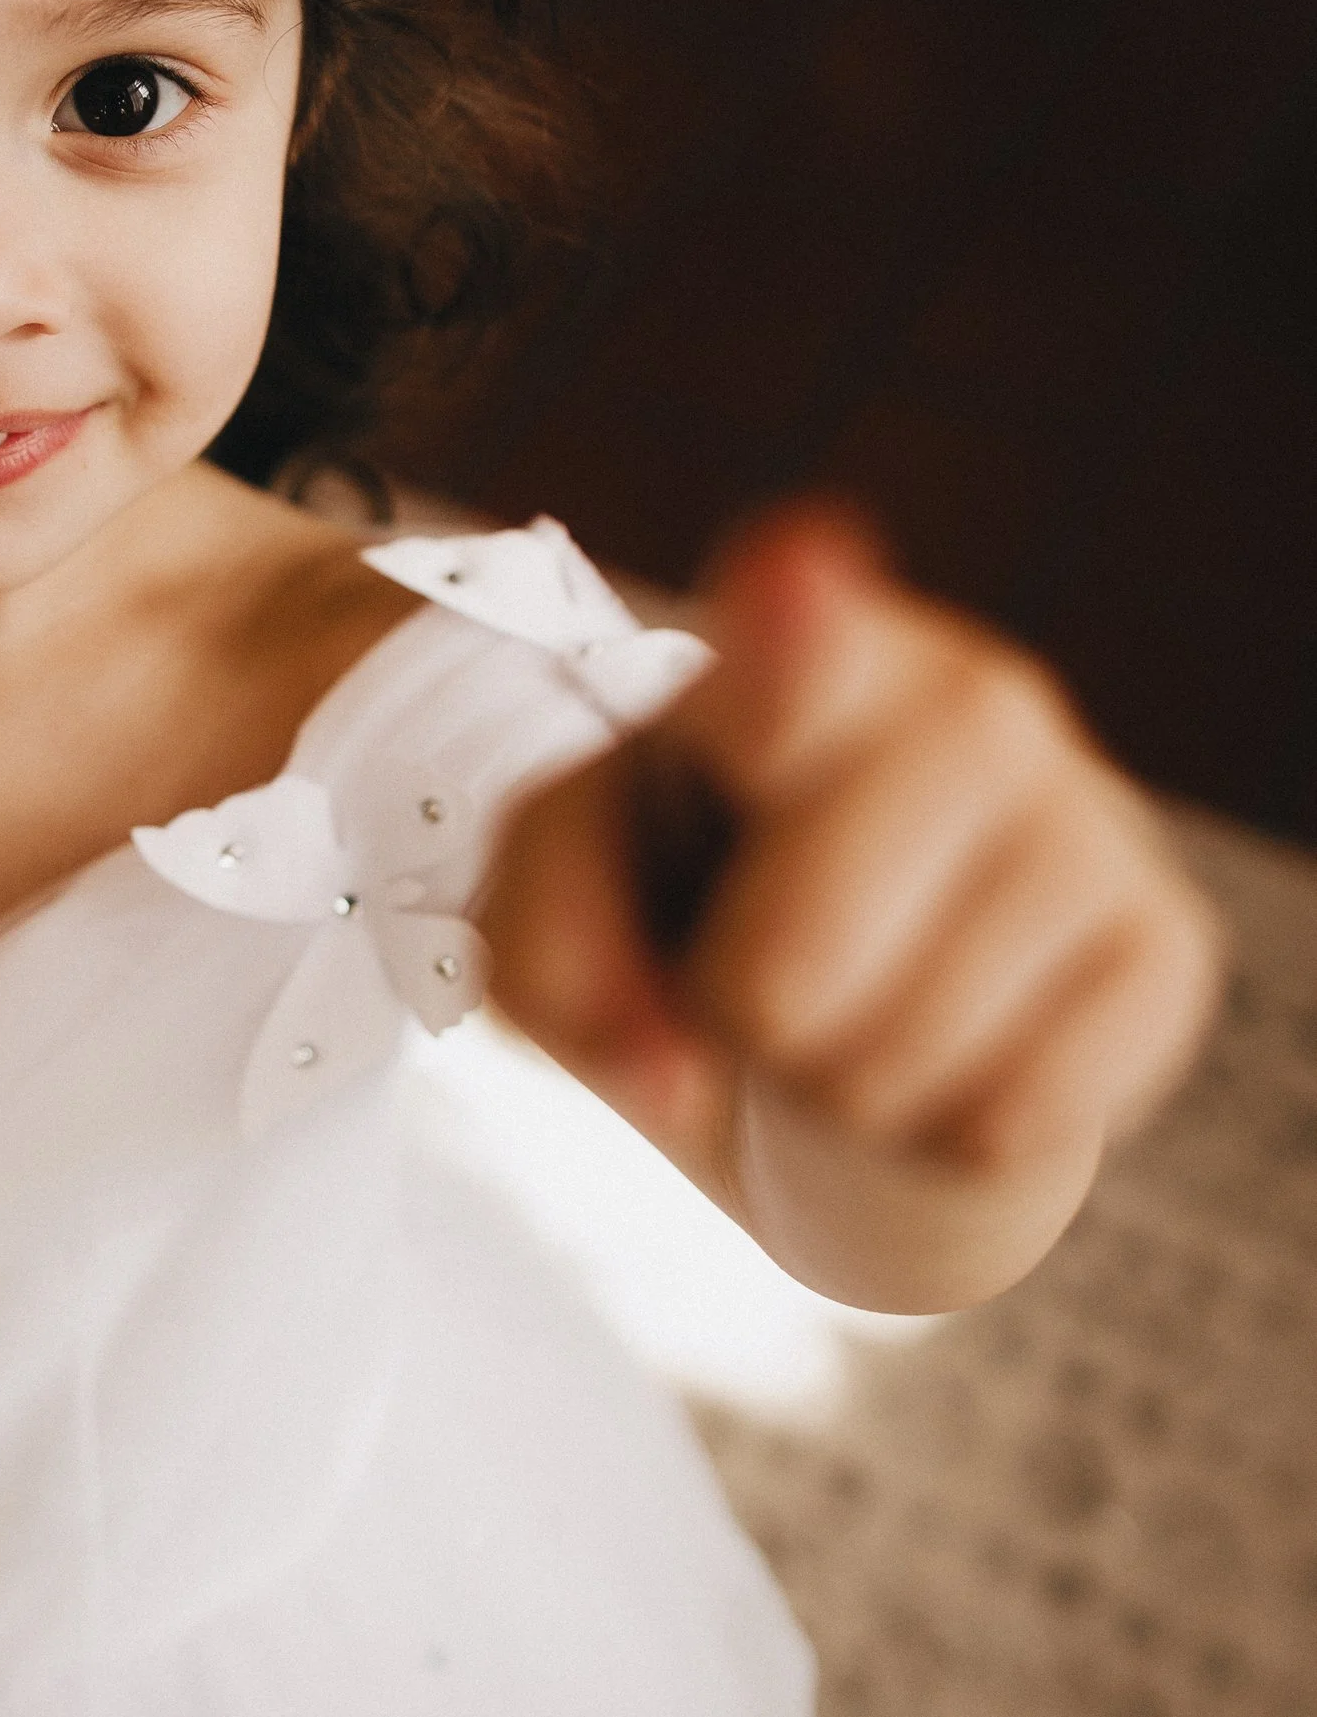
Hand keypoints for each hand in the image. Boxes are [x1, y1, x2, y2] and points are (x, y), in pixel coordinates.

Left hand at [481, 503, 1224, 1304]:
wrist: (828, 1053)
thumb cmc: (679, 942)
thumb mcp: (553, 924)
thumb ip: (550, 956)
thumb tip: (673, 1068)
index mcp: (790, 648)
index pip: (792, 631)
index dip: (788, 637)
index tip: (789, 581)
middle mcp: (963, 692)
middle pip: (792, 963)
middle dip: (742, 1025)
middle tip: (756, 986)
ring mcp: (1083, 807)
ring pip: (902, 1054)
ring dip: (842, 1091)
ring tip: (856, 1020)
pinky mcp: (1166, 942)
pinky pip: (1014, 1116)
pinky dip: (949, 1135)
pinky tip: (958, 1058)